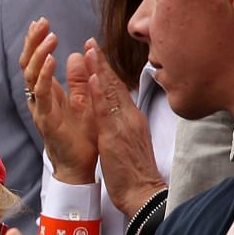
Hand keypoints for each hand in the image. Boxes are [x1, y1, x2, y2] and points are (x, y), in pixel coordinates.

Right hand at [19, 18, 97, 182]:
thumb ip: (79, 79)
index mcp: (49, 94)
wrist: (82, 167)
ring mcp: (41, 110)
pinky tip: (50, 61)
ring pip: (32, 77)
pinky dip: (44, 76)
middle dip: (33, 43)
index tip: (41, 23)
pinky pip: (42, 95)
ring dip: (39, 55)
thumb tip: (77, 54)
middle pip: (29, 65)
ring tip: (49, 37)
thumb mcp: (84, 100)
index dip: (36, 43)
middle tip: (40, 22)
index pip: (37, 62)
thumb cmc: (82, 137)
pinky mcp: (47, 121)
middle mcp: (40, 100)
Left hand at [81, 43, 165, 218]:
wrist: (143, 192)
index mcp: (131, 120)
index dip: (107, 72)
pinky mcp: (116, 136)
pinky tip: (94, 78)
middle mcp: (130, 118)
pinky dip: (100, 93)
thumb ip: (122, 126)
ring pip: (110, 93)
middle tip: (91, 42)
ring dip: (99, 69)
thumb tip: (117, 115)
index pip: (118, 91)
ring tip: (90, 50)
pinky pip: (106, 111)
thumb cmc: (134, 173)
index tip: (97, 55)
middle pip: (115, 86)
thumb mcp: (128, 143)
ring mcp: (124, 125)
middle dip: (102, 63)